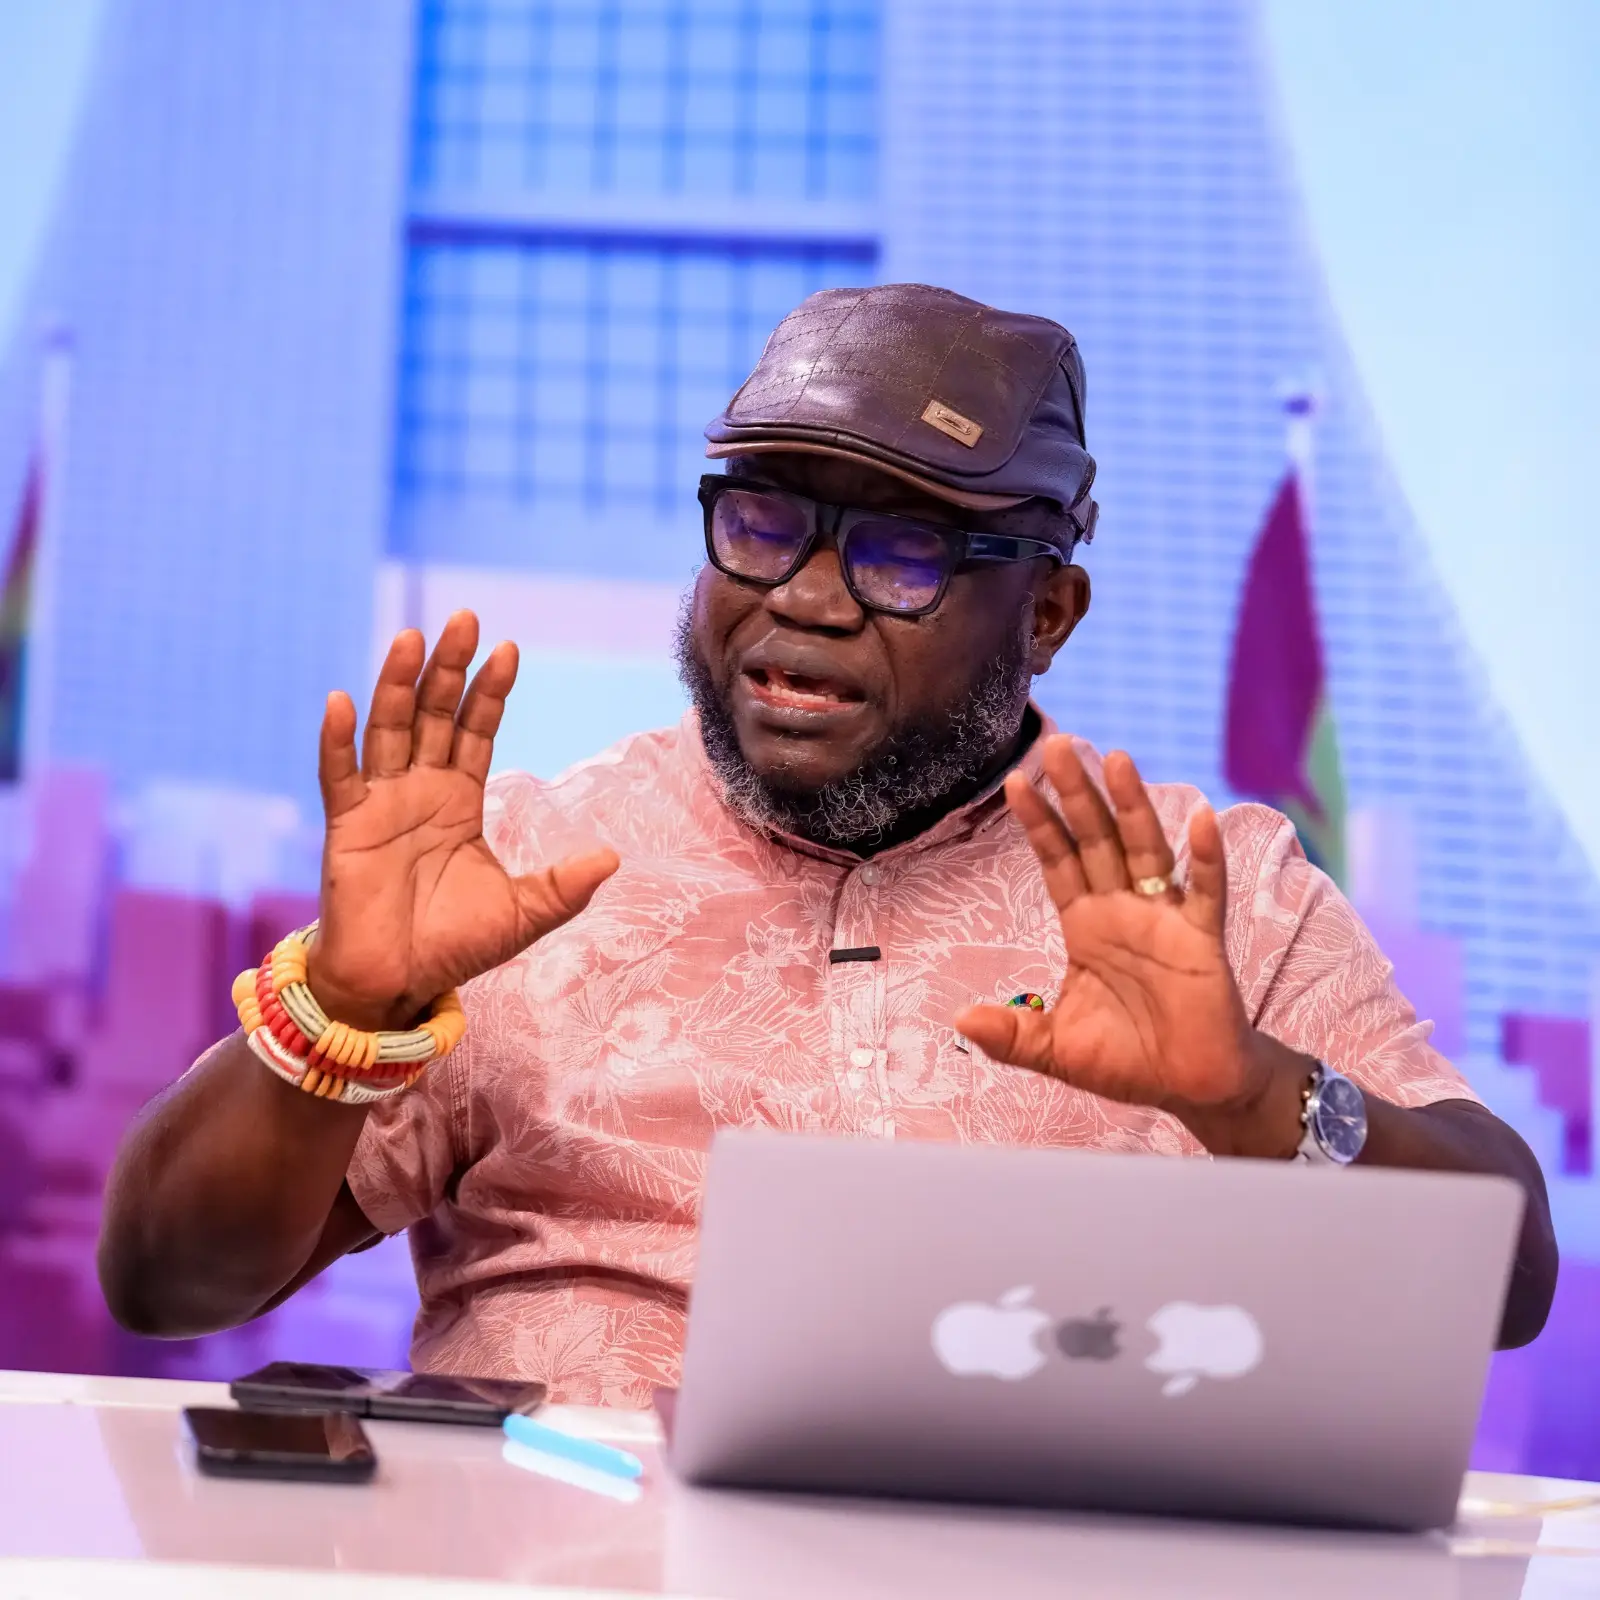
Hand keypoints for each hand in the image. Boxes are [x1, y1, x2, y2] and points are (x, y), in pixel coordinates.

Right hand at [308, 610, 618, 1029]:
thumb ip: (565, 885)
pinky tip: (342, 701)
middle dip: (448, 668)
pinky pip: (339, 775)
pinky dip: (337, 740)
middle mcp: (419, 789)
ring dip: (396, 684)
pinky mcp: (345, 826)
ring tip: (410, 639)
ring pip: (388, 730)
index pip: (476, 731)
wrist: (398, 984)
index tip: (509, 649)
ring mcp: (379, 803)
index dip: (490, 692)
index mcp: (459, 799)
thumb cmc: (455, 945)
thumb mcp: (524, 913)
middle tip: (465, 618)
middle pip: (433, 714)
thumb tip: (613, 858)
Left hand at [955, 737, 1304, 1154]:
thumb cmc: (1126, 1061)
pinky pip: (1205, 892)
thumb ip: (1011, 1035)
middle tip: (1057, 746)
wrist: (1190, 1088)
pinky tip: (1200, 820)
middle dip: (1076, 795)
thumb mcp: (1056, 1049)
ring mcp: (1165, 919)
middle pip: (1096, 840)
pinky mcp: (1203, 939)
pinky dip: (1206, 858)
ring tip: (1115, 760)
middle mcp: (1123, 910)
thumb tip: (959, 1020)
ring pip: (1145, 850)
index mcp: (1086, 926)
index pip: (1058, 863)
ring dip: (1132, 806)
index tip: (1015, 783)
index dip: (1039, 825)